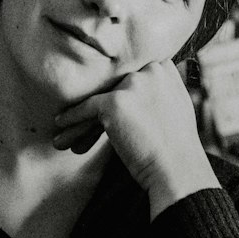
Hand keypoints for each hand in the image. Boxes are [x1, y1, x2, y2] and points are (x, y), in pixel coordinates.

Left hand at [52, 60, 218, 218]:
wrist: (178, 169)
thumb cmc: (177, 147)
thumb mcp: (176, 105)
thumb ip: (160, 89)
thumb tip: (140, 87)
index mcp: (165, 68)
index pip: (131, 72)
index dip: (117, 91)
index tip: (108, 106)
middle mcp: (150, 70)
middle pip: (114, 86)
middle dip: (102, 106)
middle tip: (90, 124)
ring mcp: (132, 84)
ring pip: (100, 98)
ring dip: (83, 117)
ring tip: (68, 133)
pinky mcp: (115, 101)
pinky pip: (86, 108)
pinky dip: (71, 117)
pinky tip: (60, 124)